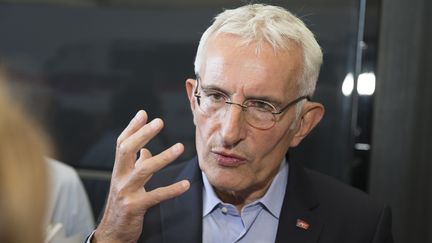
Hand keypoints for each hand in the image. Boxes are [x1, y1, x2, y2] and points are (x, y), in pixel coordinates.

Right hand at [93, 110, 189, 242]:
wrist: (112, 232)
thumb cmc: (122, 204)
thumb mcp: (126, 182)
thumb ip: (136, 165)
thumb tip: (145, 151)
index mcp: (118, 170)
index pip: (122, 144)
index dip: (132, 128)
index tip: (143, 113)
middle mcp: (119, 178)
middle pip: (127, 150)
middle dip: (142, 134)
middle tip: (158, 122)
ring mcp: (126, 192)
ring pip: (144, 170)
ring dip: (163, 157)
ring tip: (180, 147)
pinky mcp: (135, 207)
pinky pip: (156, 196)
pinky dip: (172, 190)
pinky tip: (186, 184)